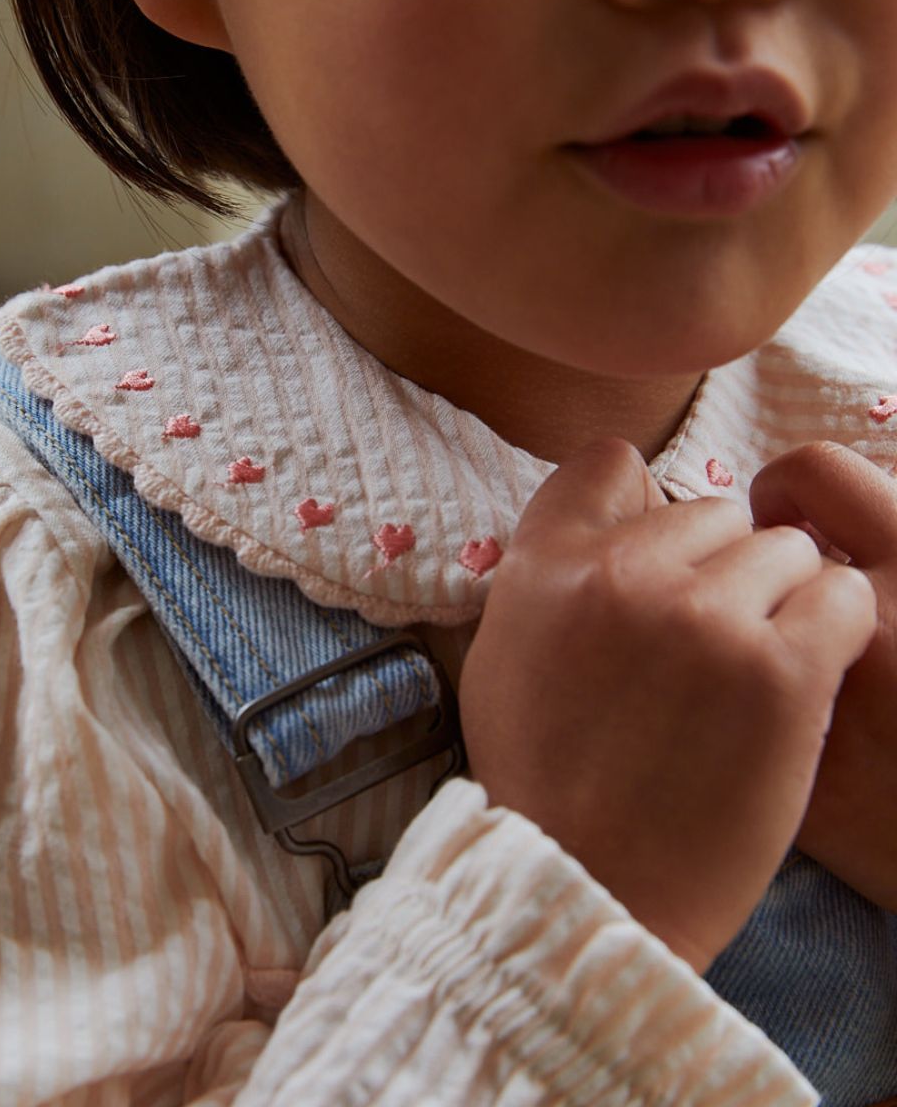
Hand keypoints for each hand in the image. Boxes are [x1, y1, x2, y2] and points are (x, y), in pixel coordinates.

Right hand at [459, 438, 876, 972]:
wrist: (589, 883)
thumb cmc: (541, 773)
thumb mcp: (502, 650)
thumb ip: (548, 571)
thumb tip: (613, 518)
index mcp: (545, 564)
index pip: (609, 462)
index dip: (642, 501)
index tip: (658, 550)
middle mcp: (620, 574)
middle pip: (716, 509)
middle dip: (718, 565)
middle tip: (704, 640)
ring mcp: (703, 618)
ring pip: (786, 549)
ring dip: (779, 598)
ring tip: (751, 667)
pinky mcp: (779, 673)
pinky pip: (841, 597)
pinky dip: (832, 628)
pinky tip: (802, 675)